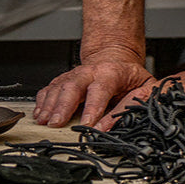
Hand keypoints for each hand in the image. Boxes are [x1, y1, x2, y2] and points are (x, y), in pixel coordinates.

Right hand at [33, 47, 152, 127]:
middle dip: (63, 106)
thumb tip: (111, 126)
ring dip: (49, 105)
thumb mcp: (145, 87)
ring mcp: (75, 74)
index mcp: (111, 72)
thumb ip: (132, 105)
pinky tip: (39, 113)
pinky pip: (50, 88)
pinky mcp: (65, 79)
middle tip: (57, 123)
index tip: (87, 124)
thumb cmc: (129, 76)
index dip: (93, 107)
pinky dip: (42, 100)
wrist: (114, 57)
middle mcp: (89, 71)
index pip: (100, 89)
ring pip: (58, 87)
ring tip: (43, 121)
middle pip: (73, 86)